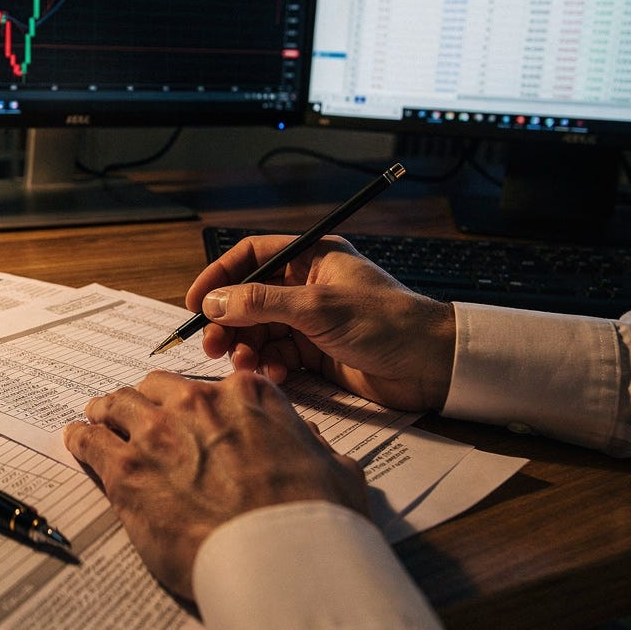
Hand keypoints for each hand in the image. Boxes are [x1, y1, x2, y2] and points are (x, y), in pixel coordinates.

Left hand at [63, 370, 367, 600]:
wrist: (282, 561)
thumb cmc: (314, 522)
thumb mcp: (335, 472)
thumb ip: (313, 449)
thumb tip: (311, 444)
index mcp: (249, 397)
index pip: (211, 384)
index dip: (196, 400)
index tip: (190, 410)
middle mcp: (199, 404)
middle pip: (157, 388)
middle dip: (147, 401)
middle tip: (137, 414)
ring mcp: (158, 433)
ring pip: (117, 405)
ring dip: (108, 412)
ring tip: (98, 419)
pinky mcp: (127, 470)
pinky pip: (90, 441)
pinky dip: (82, 439)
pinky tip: (78, 441)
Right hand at [189, 235, 454, 411]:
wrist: (433, 366)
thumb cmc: (387, 323)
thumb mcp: (318, 307)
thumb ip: (261, 303)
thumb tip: (213, 302)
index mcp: (312, 257)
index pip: (252, 256)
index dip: (220, 276)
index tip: (196, 302)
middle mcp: (308, 286)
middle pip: (250, 298)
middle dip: (229, 321)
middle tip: (212, 344)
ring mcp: (313, 320)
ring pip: (261, 330)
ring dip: (247, 347)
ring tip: (244, 364)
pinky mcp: (319, 353)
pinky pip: (279, 355)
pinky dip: (270, 365)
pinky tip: (276, 374)